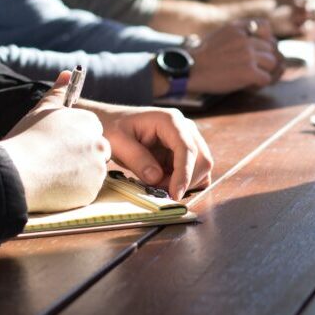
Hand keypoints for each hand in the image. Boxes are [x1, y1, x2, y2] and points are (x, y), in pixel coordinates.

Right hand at [2, 71, 109, 212]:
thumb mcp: (42, 111)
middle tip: (57, 161)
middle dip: (82, 156)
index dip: (75, 139)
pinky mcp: (92, 190)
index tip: (60, 145)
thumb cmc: (27, 139)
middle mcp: (99, 143)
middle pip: (97, 150)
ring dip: (79, 173)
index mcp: (90, 123)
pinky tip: (56, 186)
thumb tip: (67, 74)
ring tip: (53, 173)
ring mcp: (98, 168)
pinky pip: (87, 190)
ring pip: (93, 171)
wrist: (17, 172)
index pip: (92, 131)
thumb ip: (58, 93)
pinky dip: (75, 190)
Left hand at [86, 104, 213, 200]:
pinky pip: (195, 171)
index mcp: (170, 120)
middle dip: (185, 180)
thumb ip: (137, 159)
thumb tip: (156, 178)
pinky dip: (184, 182)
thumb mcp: (118, 142)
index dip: (184, 173)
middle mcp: (185, 128)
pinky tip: (165, 182)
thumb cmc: (113, 128)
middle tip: (160, 191)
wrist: (112, 122)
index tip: (175, 194)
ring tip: (158, 185)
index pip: (187, 148)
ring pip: (201, 167)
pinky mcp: (185, 151)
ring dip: (184, 182)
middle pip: (202, 159)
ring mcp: (187, 139)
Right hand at [187, 20, 284, 93]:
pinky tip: (249, 85)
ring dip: (265, 72)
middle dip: (265, 59)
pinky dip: (260, 84)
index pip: (265, 26)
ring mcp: (248, 55)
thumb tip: (258, 43)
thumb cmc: (202, 57)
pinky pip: (266, 79)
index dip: (265, 38)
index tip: (258, 49)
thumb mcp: (219, 34)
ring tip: (252, 78)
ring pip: (272, 63)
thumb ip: (238, 34)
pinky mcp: (248, 72)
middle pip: (271, 48)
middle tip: (255, 69)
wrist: (189, 70)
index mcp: (237, 27)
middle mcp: (245, 38)